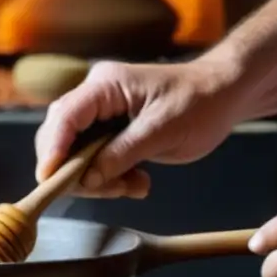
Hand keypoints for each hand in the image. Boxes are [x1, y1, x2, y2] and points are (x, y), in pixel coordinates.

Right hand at [34, 58, 242, 197]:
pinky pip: (96, 158)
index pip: (64, 116)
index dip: (53, 150)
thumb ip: (122, 154)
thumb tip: (86, 178)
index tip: (51, 181)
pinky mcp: (111, 130)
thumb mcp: (163, 131)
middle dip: (79, 170)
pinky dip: (112, 176)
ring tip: (134, 186)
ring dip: (99, 177)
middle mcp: (96, 96)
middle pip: (62, 136)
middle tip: (112, 190)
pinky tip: (138, 181)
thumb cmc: (200, 103)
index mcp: (106, 85)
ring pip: (77, 153)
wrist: (225, 94)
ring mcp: (102, 113)